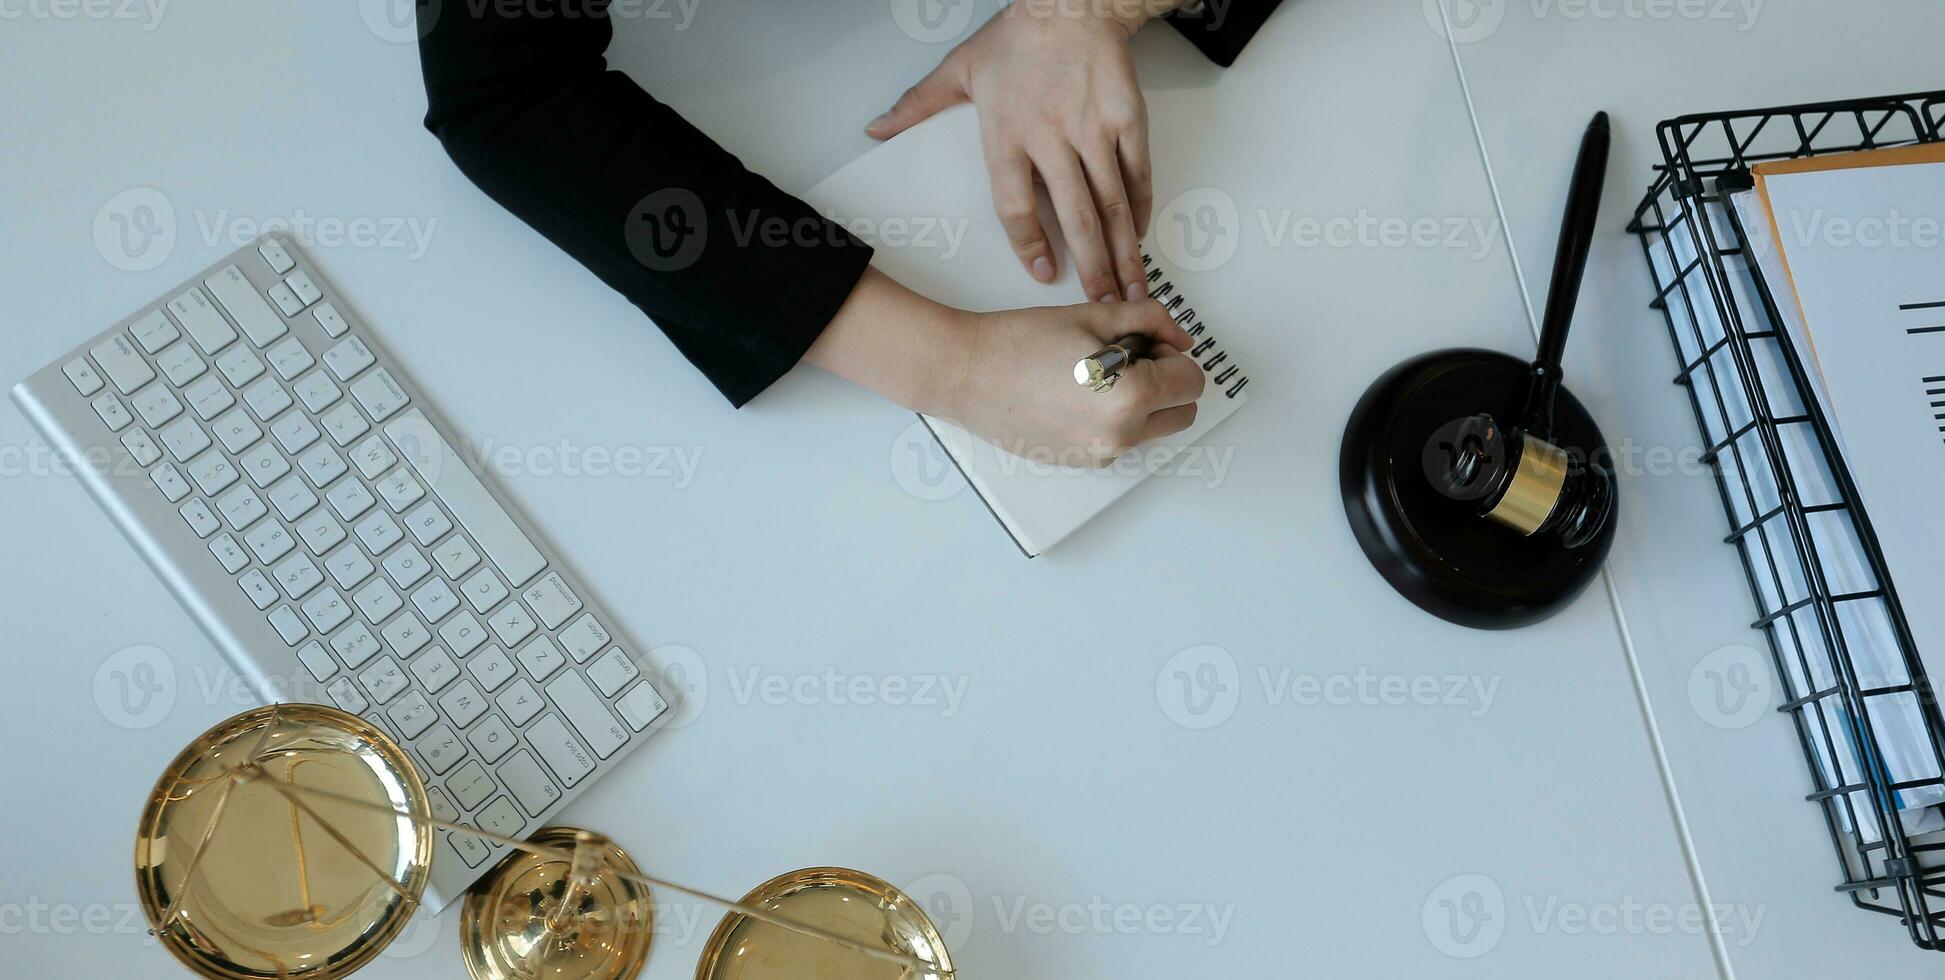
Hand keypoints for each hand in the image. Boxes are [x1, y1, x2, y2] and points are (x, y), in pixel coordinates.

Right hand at [808, 267, 1201, 464]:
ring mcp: (1100, 454)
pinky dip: (1115, 420)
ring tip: (1099, 376)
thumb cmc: (1020, 341)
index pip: (1192, 381)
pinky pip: (1120, 442)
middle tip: (1131, 358)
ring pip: (1154, 431)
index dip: (1174, 355)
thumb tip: (1180, 338)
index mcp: (1130, 397)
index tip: (1147, 343)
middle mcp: (1119, 435)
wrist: (965, 373)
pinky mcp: (1080, 462)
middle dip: (1168, 384)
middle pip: (1183, 414)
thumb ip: (1150, 321)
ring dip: (1145, 404)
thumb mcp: (1093, 315)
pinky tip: (1078, 394)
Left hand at [868, 3, 1173, 301]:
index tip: (1043, 273)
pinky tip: (1140, 233)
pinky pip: (1137, 173)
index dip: (1030, 246)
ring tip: (1132, 285)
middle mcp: (1052, 137)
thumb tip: (877, 129)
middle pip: (1074, 217)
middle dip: (1091, 266)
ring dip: (1123, 249)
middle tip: (1102, 304)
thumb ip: (918, 106)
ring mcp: (1093, 130)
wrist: (1072, 4)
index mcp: (1008, 134)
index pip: (1016, 207)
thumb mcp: (958, 69)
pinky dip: (1141, 207)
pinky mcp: (1127, 119)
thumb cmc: (1017, 39)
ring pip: (1111, 203)